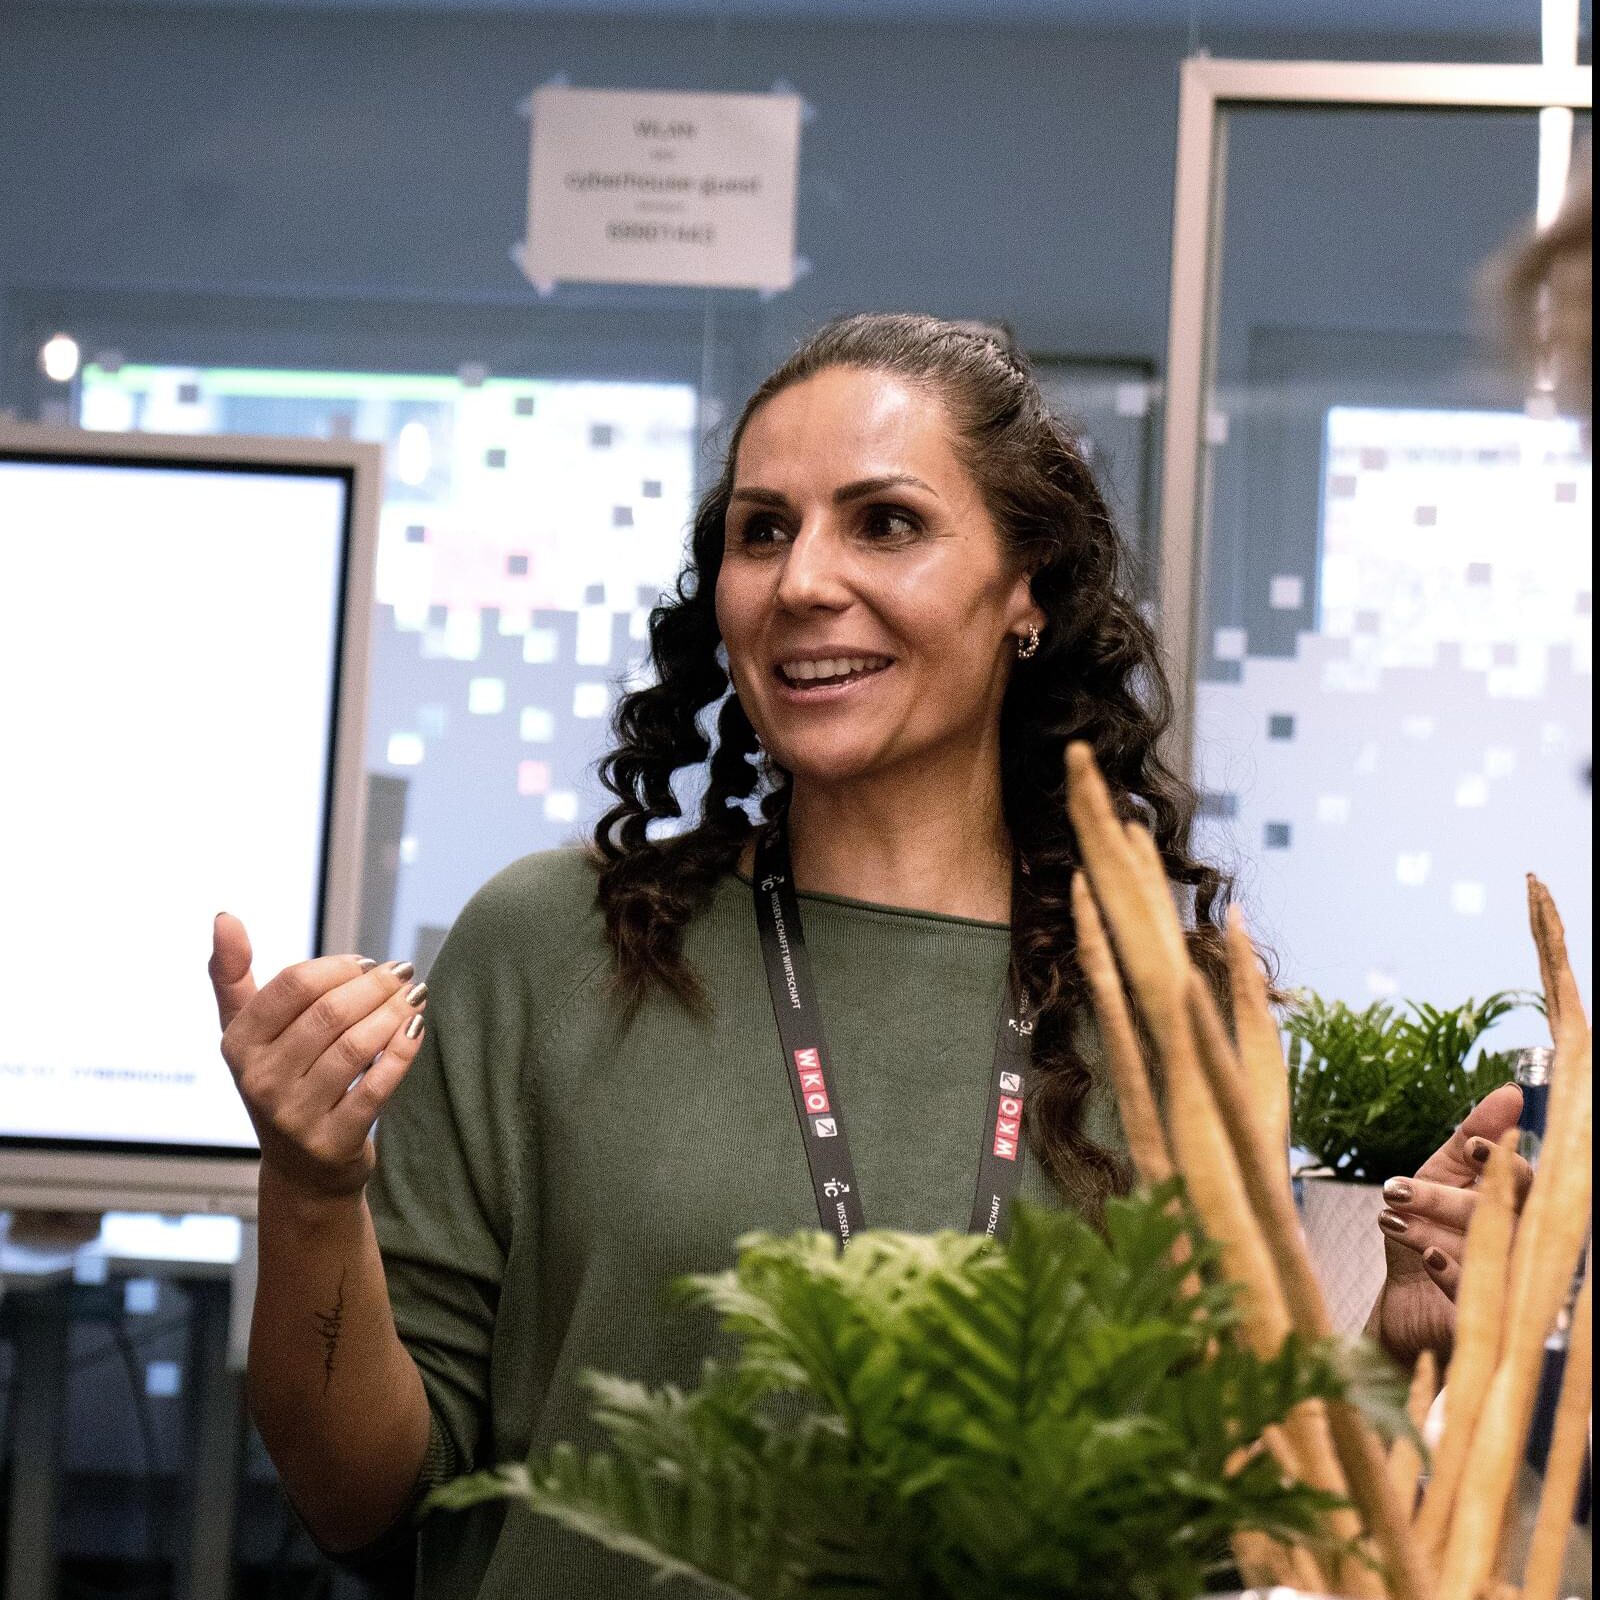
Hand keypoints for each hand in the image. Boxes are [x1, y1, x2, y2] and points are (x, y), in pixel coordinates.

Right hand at [209, 913, 428, 1201]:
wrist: (302, 1171)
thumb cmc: (280, 1083)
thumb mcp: (245, 1034)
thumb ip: (232, 975)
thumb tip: (223, 916)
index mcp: (238, 1045)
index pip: (294, 984)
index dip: (339, 966)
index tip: (366, 964)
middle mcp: (260, 1082)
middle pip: (330, 1012)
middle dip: (375, 985)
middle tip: (403, 973)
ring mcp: (295, 1115)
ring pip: (357, 1046)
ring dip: (394, 1012)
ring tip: (415, 995)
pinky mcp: (333, 1141)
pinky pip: (378, 1086)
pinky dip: (403, 1051)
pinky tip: (416, 1028)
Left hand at [1369, 1083, 1533, 1365]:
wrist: (1402, 1304)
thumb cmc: (1426, 1233)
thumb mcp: (1438, 1178)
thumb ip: (1471, 1138)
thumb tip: (1510, 1092)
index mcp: (1515, 1208)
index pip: (1524, 1181)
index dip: (1501, 1161)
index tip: (1469, 1147)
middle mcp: (1522, 1245)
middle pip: (1502, 1214)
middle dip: (1446, 1197)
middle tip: (1396, 1190)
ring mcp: (1512, 1285)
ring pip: (1489, 1250)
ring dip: (1436, 1229)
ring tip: (1393, 1218)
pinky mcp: (1494, 1322)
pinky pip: (1483, 1296)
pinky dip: (1453, 1272)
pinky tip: (1427, 1256)